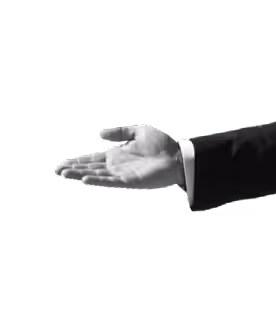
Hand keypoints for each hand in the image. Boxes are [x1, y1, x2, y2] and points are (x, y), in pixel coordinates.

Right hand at [53, 125, 182, 188]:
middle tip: (57, 170)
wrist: (178, 156)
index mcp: (118, 154)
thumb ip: (120, 132)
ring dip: (80, 174)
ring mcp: (122, 174)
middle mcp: (117, 165)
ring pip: (97, 175)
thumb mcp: (139, 132)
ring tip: (64, 173)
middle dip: (74, 168)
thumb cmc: (162, 144)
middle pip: (91, 167)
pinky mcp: (130, 181)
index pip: (93, 159)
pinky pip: (110, 182)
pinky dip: (97, 180)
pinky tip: (84, 179)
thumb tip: (99, 133)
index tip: (63, 162)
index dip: (78, 160)